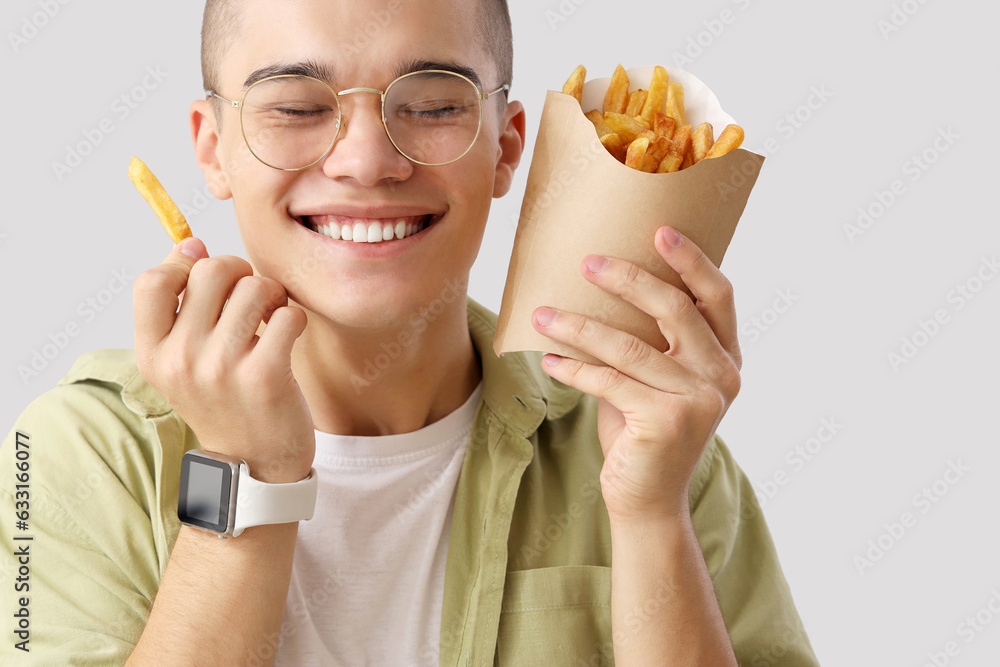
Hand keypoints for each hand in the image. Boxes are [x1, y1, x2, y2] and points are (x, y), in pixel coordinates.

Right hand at [133, 237, 313, 482]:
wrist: (253, 462)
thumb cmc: (223, 399)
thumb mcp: (183, 360)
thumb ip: (181, 305)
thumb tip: (192, 244)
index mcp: (152, 353)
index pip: (152, 281)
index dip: (185, 266)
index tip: (210, 281)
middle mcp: (181, 360)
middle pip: (212, 271)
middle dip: (240, 273)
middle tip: (251, 298)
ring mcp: (222, 369)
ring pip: (255, 287)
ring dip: (272, 297)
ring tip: (270, 320)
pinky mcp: (265, 377)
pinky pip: (287, 315)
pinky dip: (293, 319)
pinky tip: (286, 337)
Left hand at [532, 226, 741, 521]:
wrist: (647, 500)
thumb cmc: (642, 429)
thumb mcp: (653, 379)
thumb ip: (648, 339)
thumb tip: (602, 282)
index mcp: (726, 358)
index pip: (718, 297)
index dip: (691, 260)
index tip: (659, 230)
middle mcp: (722, 376)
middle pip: (675, 309)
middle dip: (627, 279)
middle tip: (586, 262)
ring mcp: (698, 400)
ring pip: (630, 347)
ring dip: (579, 326)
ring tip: (542, 314)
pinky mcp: (666, 422)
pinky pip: (609, 381)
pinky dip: (573, 369)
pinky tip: (547, 359)